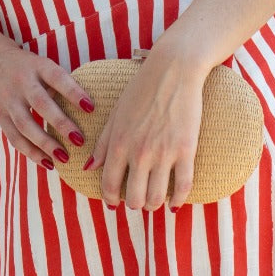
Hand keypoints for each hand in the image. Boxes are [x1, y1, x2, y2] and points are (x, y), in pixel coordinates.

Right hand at [0, 40, 93, 169]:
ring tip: (65, 158)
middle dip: (60, 123)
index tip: (91, 108)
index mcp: (38, 66)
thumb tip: (89, 111)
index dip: (73, 93)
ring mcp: (8, 100)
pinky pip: (15, 138)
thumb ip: (61, 85)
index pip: (57, 78)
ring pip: (25, 125)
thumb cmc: (31, 69)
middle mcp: (21, 82)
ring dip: (45, 144)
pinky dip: (32, 153)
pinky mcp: (0, 116)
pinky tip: (49, 163)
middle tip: (80, 141)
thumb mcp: (45, 67)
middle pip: (40, 104)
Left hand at [92, 51, 205, 211]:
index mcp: (118, 144)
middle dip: (134, 204)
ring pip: (156, 198)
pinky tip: (174, 204)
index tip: (114, 202)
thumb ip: (103, 144)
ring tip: (154, 201)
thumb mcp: (116, 114)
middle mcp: (139, 153)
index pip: (109, 186)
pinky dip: (178, 200)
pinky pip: (183, 186)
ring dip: (154, 205)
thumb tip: (88, 168)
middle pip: (134, 199)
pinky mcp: (186, 150)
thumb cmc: (141, 89)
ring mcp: (164, 153)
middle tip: (137, 200)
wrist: (173, 70)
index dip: (110, 199)